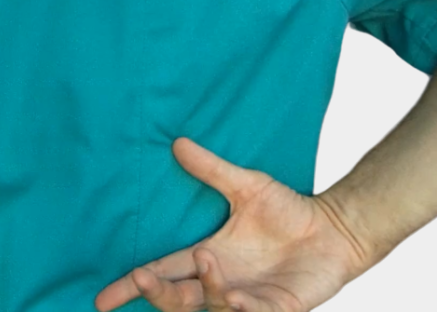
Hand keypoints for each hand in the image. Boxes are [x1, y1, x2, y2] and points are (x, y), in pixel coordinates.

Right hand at [94, 137, 373, 311]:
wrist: (334, 227)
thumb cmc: (289, 210)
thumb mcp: (246, 185)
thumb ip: (211, 169)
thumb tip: (178, 142)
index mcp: (207, 256)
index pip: (162, 273)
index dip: (132, 286)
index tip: (102, 299)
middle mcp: (221, 281)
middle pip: (176, 299)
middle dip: (156, 293)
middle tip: (143, 279)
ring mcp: (248, 298)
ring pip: (210, 307)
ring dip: (203, 289)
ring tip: (208, 262)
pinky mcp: (278, 308)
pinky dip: (242, 309)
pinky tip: (237, 299)